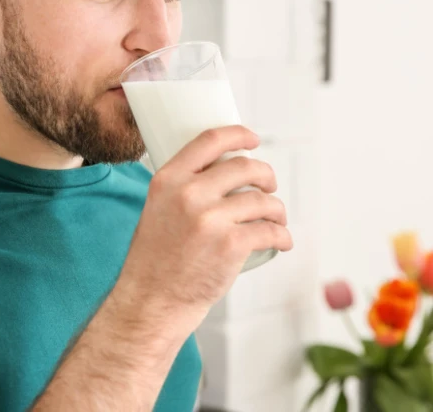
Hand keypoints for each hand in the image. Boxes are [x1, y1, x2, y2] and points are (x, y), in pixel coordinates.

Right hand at [114, 125, 292, 332]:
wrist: (152, 300)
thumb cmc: (155, 258)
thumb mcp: (157, 208)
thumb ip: (182, 187)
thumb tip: (219, 172)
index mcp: (168, 179)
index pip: (209, 140)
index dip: (237, 134)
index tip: (252, 139)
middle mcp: (188, 193)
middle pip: (244, 167)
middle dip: (265, 174)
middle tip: (270, 184)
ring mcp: (210, 219)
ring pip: (262, 200)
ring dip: (277, 209)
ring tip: (277, 218)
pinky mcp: (231, 245)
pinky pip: (270, 230)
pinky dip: (282, 235)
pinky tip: (281, 240)